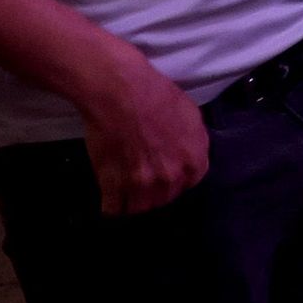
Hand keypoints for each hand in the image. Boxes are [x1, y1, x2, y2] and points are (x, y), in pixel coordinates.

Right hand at [67, 37, 211, 217]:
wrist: (121, 92)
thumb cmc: (156, 95)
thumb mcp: (191, 114)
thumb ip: (193, 141)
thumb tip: (189, 153)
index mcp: (193, 161)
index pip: (189, 184)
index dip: (176, 179)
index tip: (165, 174)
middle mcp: (171, 178)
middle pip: (164, 198)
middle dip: (155, 191)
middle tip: (142, 177)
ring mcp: (142, 185)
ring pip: (139, 208)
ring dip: (132, 201)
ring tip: (124, 189)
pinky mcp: (113, 186)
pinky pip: (113, 209)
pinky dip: (110, 205)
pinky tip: (109, 196)